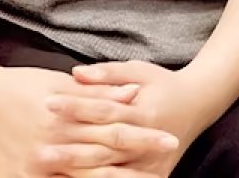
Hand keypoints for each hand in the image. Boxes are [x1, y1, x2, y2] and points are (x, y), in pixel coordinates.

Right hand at [0, 65, 154, 177]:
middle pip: (103, 160)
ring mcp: (33, 168)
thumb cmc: (19, 86)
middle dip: (135, 166)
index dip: (144, 137)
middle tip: (165, 165)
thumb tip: (135, 93)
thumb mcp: (59, 84)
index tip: (170, 140)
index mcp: (66, 119)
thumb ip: (97, 92)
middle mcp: (52, 146)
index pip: (115, 131)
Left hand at [47, 61, 207, 176]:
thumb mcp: (139, 70)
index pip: (105, 110)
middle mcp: (148, 140)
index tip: (48, 102)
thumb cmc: (163, 85)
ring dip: (79, 172)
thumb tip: (75, 72)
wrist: (198, 105)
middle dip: (71, 149)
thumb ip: (107, 74)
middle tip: (39, 150)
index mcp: (145, 111)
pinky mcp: (153, 176)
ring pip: (110, 172)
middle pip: (104, 147)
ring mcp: (151, 163)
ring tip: (50, 168)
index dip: (76, 106)